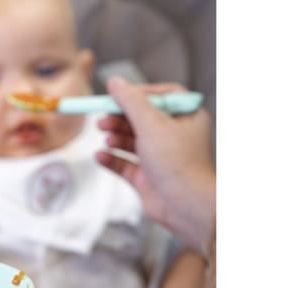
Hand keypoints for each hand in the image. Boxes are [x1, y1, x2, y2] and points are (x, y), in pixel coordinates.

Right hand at [96, 76, 215, 254]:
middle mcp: (175, 137)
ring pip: (132, 141)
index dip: (138, 94)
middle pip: (141, 118)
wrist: (186, 206)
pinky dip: (112, 158)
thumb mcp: (151, 124)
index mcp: (186, 118)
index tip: (116, 95)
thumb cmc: (178, 163)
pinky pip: (125, 164)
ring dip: (115, 137)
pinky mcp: (148, 178)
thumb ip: (130, 101)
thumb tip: (115, 82)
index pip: (161, 97)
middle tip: (103, 118)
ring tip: (106, 138)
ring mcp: (161, 158)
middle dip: (120, 118)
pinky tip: (101, 156)